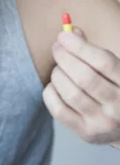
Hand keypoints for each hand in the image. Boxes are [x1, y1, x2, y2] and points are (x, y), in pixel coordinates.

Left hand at [43, 27, 119, 147]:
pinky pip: (58, 109)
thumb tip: (70, 31)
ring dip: (58, 74)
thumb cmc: (115, 91)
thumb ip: (93, 52)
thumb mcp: (113, 70)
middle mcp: (118, 106)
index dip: (79, 46)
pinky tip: (55, 85)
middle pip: (85, 77)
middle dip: (65, 58)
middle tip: (56, 48)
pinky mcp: (85, 133)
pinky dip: (51, 92)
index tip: (63, 36)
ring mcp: (102, 122)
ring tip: (58, 68)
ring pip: (70, 93)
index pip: (103, 62)